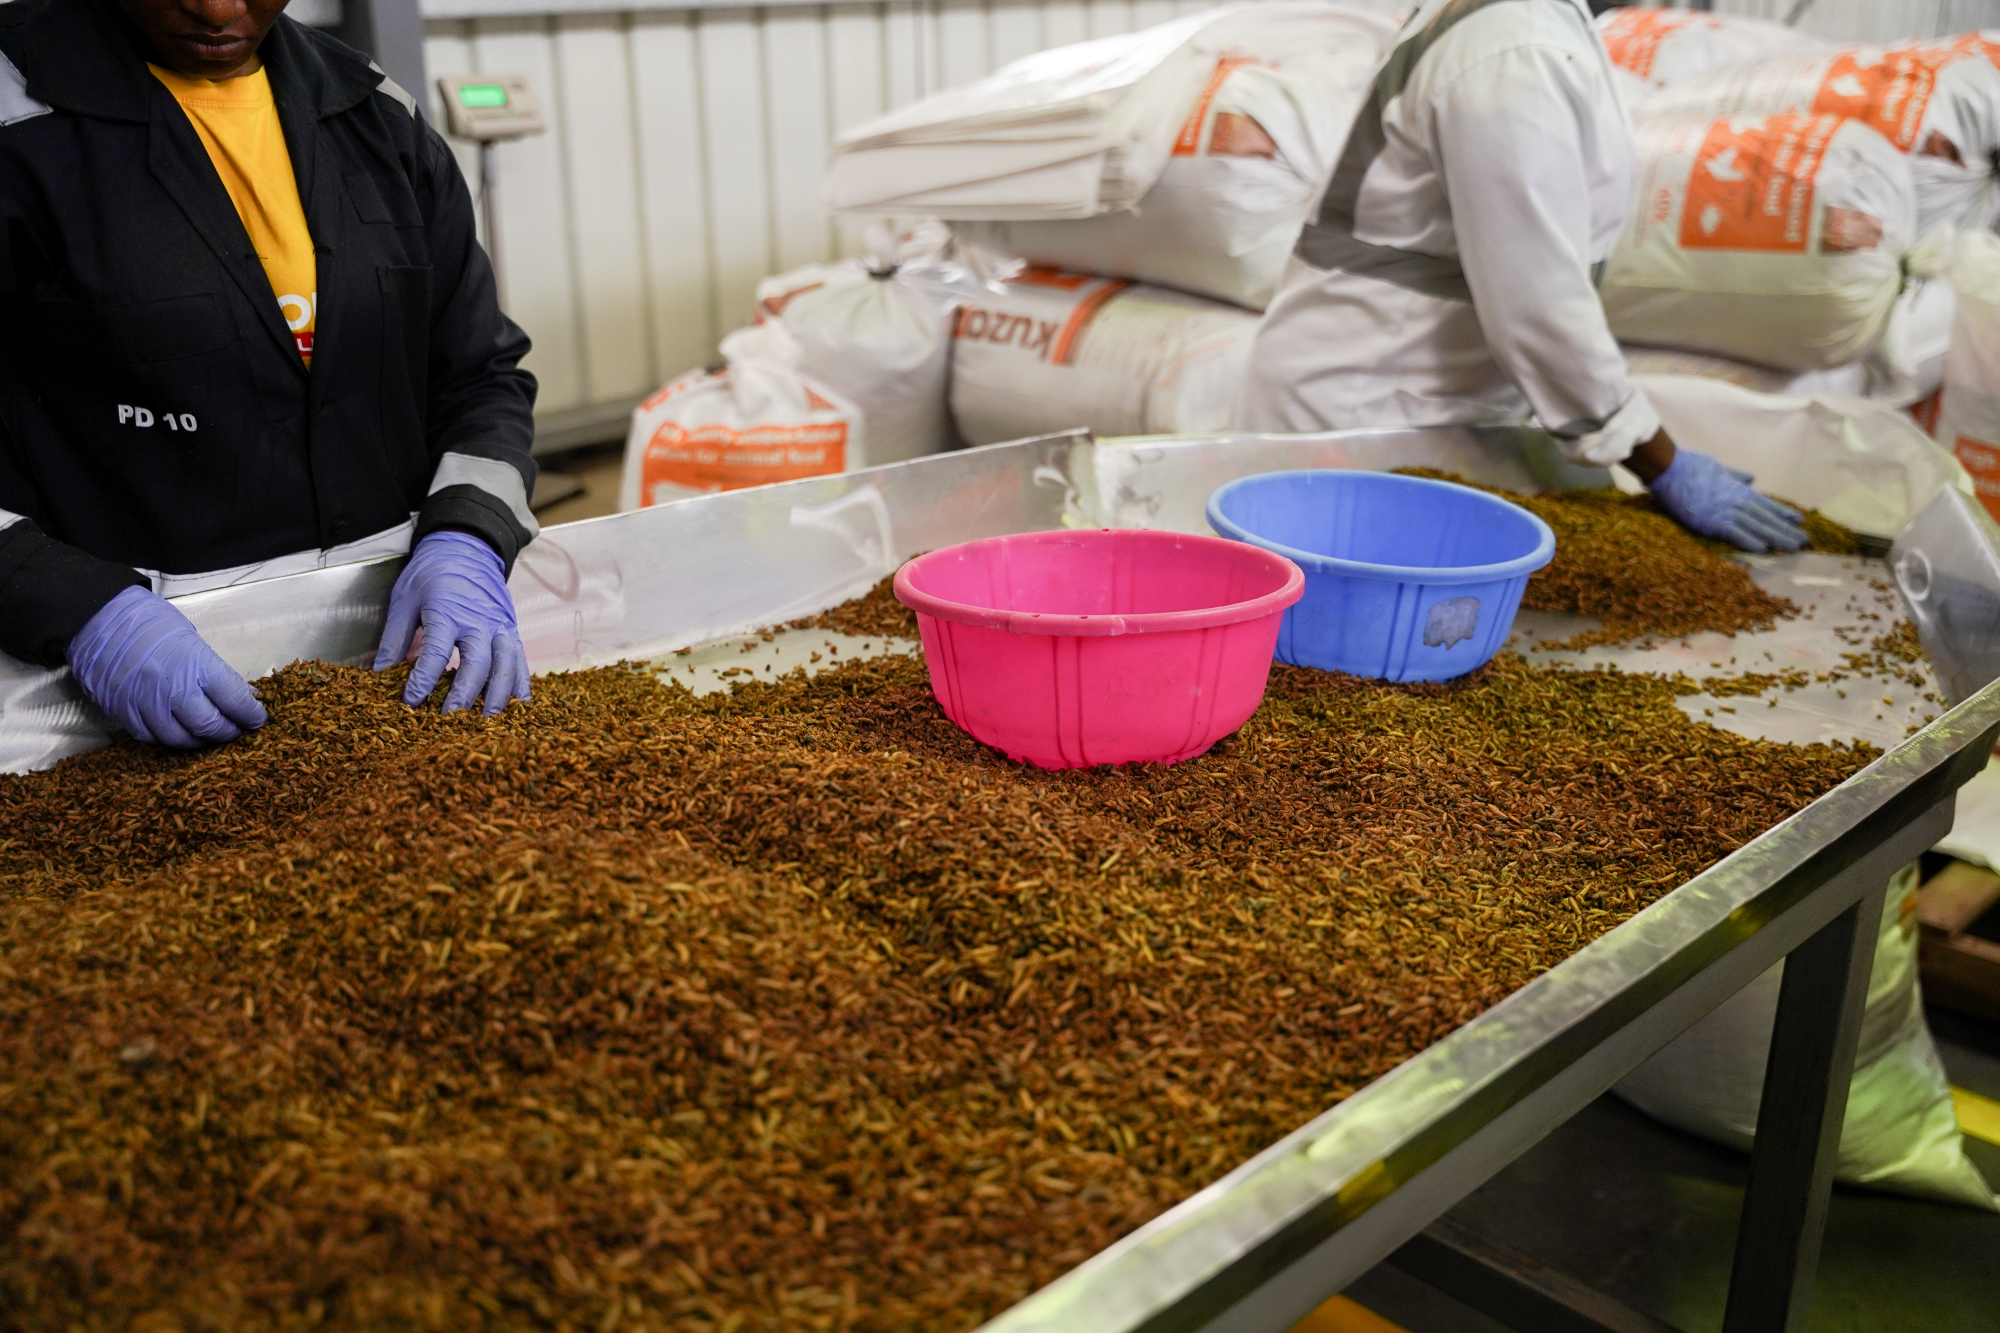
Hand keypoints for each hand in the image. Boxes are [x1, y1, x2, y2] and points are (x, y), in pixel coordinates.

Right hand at [66, 585, 268, 747]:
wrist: (98, 617)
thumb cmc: (150, 623)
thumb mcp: (192, 639)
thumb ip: (216, 671)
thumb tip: (244, 695)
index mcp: (196, 665)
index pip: (234, 700)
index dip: (251, 714)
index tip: (258, 718)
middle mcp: (171, 688)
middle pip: (210, 726)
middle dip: (229, 732)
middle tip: (237, 730)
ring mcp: (144, 703)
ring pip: (180, 739)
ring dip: (200, 741)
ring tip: (209, 735)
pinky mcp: (122, 712)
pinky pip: (151, 738)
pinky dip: (169, 738)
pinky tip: (179, 731)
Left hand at [373, 531, 529, 714]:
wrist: (466, 548)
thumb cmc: (431, 574)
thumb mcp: (404, 600)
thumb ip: (394, 639)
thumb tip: (380, 673)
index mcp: (447, 611)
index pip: (435, 653)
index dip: (422, 680)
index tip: (410, 702)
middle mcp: (479, 621)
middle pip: (477, 663)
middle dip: (464, 695)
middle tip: (450, 720)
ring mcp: (501, 626)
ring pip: (506, 665)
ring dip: (498, 695)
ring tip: (487, 721)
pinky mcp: (512, 631)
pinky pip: (522, 662)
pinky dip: (520, 686)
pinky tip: (516, 706)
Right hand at [1646, 448, 1807, 553]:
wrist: (1670, 469)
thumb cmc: (1690, 466)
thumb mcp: (1719, 467)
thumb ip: (1736, 475)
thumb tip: (1750, 478)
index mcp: (1738, 490)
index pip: (1767, 504)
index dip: (1784, 513)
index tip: (1799, 520)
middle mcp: (1737, 501)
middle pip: (1767, 518)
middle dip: (1787, 529)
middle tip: (1805, 540)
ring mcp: (1726, 511)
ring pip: (1757, 526)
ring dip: (1777, 537)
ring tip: (1793, 547)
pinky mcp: (1712, 521)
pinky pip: (1735, 533)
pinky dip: (1749, 541)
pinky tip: (1763, 549)